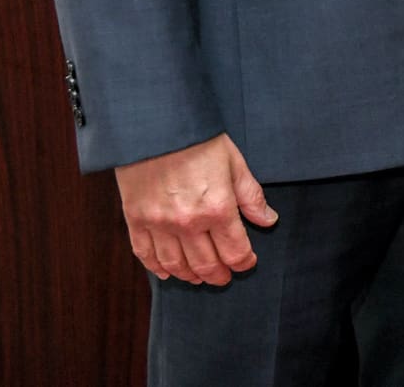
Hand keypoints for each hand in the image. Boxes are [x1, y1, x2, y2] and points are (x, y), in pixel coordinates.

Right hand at [113, 131, 276, 284]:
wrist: (156, 126)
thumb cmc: (199, 140)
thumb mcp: (235, 162)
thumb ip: (251, 196)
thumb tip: (268, 220)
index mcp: (218, 208)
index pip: (235, 251)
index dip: (244, 262)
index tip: (248, 263)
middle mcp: (188, 223)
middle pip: (206, 264)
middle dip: (219, 275)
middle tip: (225, 277)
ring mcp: (159, 224)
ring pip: (176, 265)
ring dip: (190, 276)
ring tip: (200, 278)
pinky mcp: (136, 220)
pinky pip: (145, 255)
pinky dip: (157, 268)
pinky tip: (167, 272)